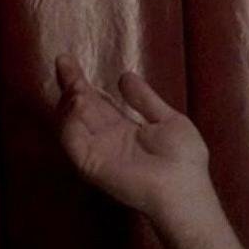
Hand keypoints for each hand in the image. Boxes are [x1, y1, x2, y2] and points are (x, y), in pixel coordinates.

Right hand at [55, 55, 212, 218]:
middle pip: (81, 108)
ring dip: (70, 100)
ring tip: (76, 82)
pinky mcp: (90, 163)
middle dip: (71, 85)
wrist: (185, 187)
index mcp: (123, 129)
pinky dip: (70, 119)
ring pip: (71, 121)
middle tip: (64, 61)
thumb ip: (145, 99)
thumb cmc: (184, 158)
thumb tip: (125, 76)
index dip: (84, 83)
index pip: (97, 102)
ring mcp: (96, 151)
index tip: (69, 61)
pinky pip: (72, 139)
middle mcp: (105, 139)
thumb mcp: (168, 119)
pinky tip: (78, 101)